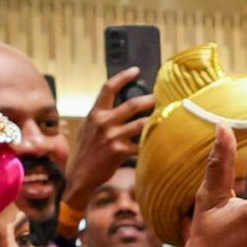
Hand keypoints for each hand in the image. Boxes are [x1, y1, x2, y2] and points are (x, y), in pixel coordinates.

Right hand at [63, 69, 155, 210]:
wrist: (80, 175)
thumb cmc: (86, 151)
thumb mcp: (88, 128)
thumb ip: (101, 116)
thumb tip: (118, 104)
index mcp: (95, 113)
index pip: (108, 88)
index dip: (123, 77)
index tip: (136, 70)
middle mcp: (103, 122)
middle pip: (132, 104)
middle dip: (150, 99)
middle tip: (161, 97)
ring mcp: (112, 137)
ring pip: (141, 124)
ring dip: (155, 120)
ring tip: (166, 117)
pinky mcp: (119, 151)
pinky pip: (140, 144)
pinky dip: (151, 141)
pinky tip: (159, 139)